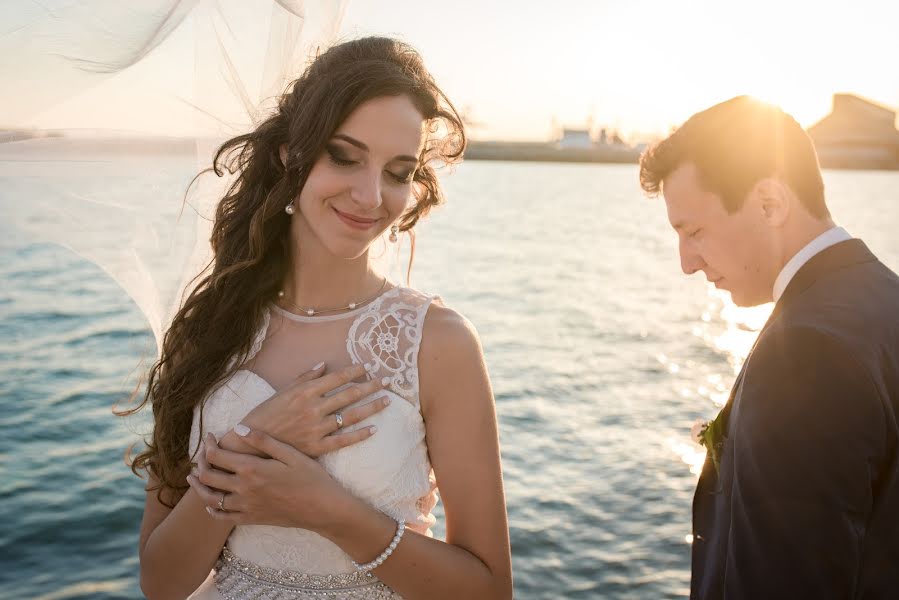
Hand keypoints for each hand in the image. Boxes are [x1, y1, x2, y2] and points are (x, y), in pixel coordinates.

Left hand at [188, 430, 348, 529]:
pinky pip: (223, 517)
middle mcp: (244, 489)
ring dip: (199, 487)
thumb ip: (263, 440)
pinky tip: (211, 503)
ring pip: (210, 498)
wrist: (322, 509)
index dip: (208, 444)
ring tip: (194, 477)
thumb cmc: (311, 477)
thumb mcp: (290, 453)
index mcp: (252, 469)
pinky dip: (212, 509)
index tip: (210, 435)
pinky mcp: (251, 519)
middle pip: (208, 476)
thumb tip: (238, 428)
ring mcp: (246, 506)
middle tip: (203, 454)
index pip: (217, 455)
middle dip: (200, 463)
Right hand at [243, 363, 390, 456]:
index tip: (368, 366)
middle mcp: (313, 408)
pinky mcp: (317, 447)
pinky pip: (344, 440)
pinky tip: (374, 429)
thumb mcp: (282, 391)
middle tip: (388, 380)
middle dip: (371, 386)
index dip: (354, 371)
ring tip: (387, 400)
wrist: (251, 445)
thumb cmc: (265, 415)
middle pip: (349, 394)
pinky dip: (360, 434)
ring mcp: (316, 428)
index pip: (337, 378)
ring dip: (372, 407)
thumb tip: (324, 364)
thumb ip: (305, 378)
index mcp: (305, 392)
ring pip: (351, 416)